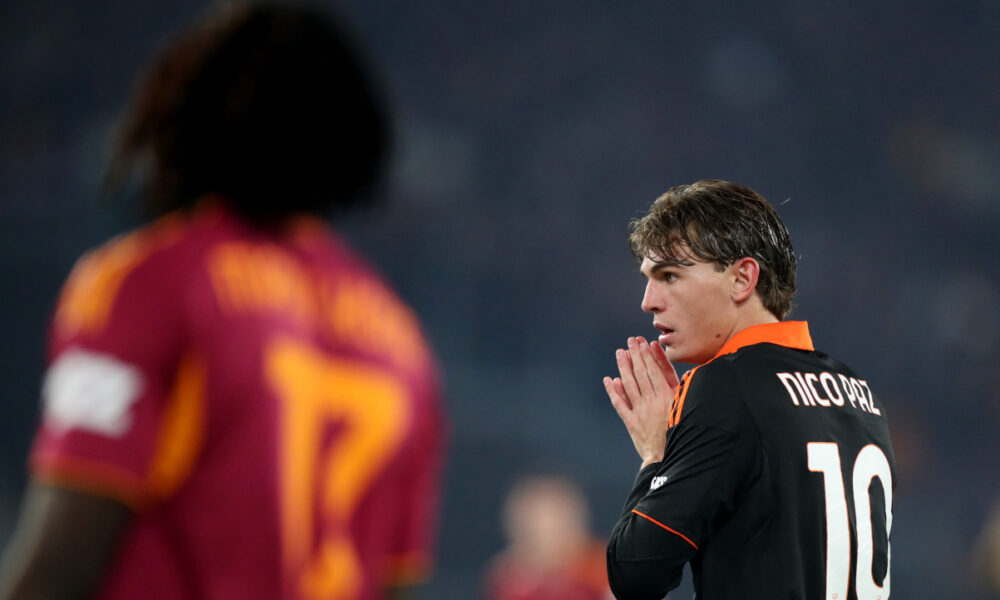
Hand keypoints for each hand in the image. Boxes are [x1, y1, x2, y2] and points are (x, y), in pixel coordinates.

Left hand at [603, 336, 679, 467]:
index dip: (648, 356)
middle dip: (635, 356)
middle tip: (630, 341)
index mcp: (667, 398)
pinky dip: (613, 392)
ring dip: (624, 368)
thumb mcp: (685, 407)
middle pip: (641, 374)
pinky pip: (620, 404)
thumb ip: (679, 388)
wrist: (669, 457)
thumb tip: (676, 370)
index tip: (643, 343)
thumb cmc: (681, 431)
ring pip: (629, 385)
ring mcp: (640, 412)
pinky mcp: (631, 423)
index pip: (655, 371)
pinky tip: (609, 380)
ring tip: (620, 353)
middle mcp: (652, 402)